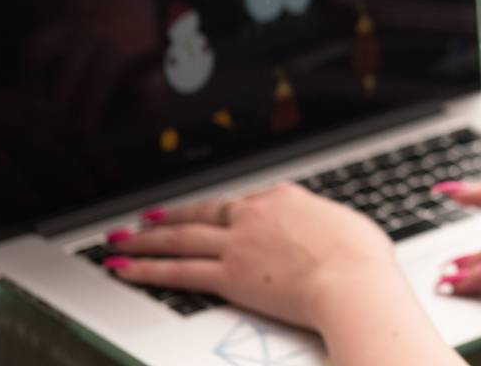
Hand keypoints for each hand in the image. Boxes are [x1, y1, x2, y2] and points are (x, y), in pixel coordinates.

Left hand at [106, 183, 397, 329]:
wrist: (352, 281)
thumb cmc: (360, 259)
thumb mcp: (346, 226)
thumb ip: (322, 226)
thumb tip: (324, 233)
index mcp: (283, 198)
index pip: (241, 203)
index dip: (216, 211)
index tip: (203, 214)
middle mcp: (253, 215)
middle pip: (200, 214)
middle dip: (168, 217)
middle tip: (143, 219)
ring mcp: (237, 244)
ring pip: (180, 238)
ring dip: (144, 240)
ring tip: (119, 241)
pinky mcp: (228, 276)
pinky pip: (178, 272)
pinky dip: (147, 269)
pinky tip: (125, 268)